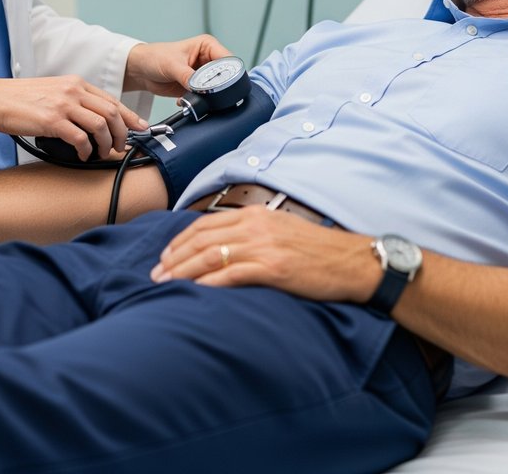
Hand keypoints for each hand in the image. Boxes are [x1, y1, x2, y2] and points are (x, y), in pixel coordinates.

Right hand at [0, 76, 148, 160]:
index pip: (112, 100)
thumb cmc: (20, 98)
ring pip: (100, 126)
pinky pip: (80, 139)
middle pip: (112, 113)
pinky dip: (86, 151)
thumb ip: (74, 100)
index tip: (140, 128)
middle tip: (121, 147)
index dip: (130, 116)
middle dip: (122, 134)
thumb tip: (95, 120)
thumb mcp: (53, 90)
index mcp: (76, 83)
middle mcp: (73, 91)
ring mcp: (63, 105)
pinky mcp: (52, 121)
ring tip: (102, 154)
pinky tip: (83, 156)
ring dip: (106, 144)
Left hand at [123, 35, 232, 98]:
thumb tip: (201, 87)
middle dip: (218, 86)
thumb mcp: (172, 65)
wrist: (141, 70)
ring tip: (198, 97)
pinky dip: (200, 101)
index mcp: (207, 46)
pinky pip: (206, 97)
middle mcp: (208, 59)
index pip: (226, 59)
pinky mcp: (198, 87)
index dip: (228, 72)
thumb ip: (188, 76)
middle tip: (209, 93)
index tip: (222, 84)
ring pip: (217, 88)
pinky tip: (189, 100)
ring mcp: (204, 74)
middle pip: (225, 75)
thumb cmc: (155, 57)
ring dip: (209, 95)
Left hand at [150, 206, 378, 300]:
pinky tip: (193, 293)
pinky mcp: (272, 268)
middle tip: (155, 274)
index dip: (180, 240)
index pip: (205, 224)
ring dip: (182, 271)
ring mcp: (263, 246)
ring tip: (165, 285)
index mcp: (254, 215)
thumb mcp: (280, 230)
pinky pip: (230, 274)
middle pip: (201, 239)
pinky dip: (207, 284)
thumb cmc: (318, 251)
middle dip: (174, 257)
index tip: (165, 256)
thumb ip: (252, 233)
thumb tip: (223, 246)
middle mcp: (254, 226)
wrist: (352, 262)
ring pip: (210, 256)